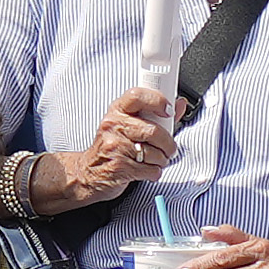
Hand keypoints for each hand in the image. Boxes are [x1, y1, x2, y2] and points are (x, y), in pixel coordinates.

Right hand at [44, 82, 186, 208]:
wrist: (89, 172)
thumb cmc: (112, 146)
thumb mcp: (130, 125)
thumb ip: (156, 115)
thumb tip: (179, 103)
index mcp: (118, 110)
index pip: (137, 96)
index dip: (157, 101)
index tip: (168, 110)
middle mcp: (113, 125)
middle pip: (152, 131)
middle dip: (168, 143)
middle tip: (169, 148)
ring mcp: (114, 146)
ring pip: (153, 153)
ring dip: (161, 160)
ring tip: (155, 160)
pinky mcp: (118, 166)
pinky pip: (148, 170)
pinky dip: (153, 172)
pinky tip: (146, 170)